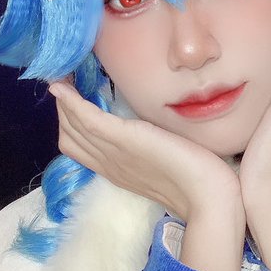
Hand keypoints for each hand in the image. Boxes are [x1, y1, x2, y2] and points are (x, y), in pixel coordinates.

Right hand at [47, 81, 241, 221]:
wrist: (208, 196)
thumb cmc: (196, 178)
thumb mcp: (164, 160)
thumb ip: (148, 147)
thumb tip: (146, 129)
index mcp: (117, 170)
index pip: (77, 147)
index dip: (70, 122)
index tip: (72, 97)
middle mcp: (109, 164)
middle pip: (69, 136)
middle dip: (63, 108)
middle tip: (65, 79)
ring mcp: (113, 153)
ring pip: (72, 127)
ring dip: (64, 100)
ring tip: (62, 75)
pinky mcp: (123, 140)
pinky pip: (88, 120)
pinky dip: (71, 103)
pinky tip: (62, 86)